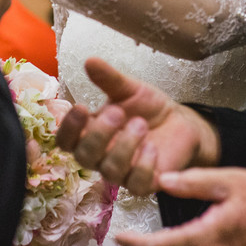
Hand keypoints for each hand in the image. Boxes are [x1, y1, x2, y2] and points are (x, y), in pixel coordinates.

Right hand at [56, 58, 219, 194]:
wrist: (179, 122)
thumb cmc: (147, 108)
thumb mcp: (129, 89)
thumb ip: (109, 78)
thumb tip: (90, 60)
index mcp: (90, 134)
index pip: (66, 141)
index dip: (68, 128)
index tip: (81, 107)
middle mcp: (102, 157)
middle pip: (84, 157)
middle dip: (98, 134)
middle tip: (117, 112)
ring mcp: (122, 173)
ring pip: (110, 170)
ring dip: (124, 146)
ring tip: (140, 123)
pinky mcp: (146, 183)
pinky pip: (137, 184)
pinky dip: (143, 166)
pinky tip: (151, 147)